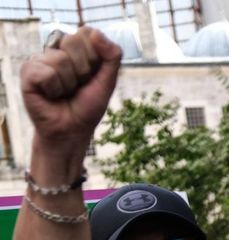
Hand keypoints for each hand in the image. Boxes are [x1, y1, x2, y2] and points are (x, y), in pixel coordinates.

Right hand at [20, 27, 121, 148]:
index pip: (87, 32)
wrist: (71, 129)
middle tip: (78, 86)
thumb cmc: (87, 106)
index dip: (95, 56)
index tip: (93, 75)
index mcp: (76, 48)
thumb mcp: (108, 81)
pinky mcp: (28, 71)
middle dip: (83, 70)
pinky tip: (50, 95)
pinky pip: (46, 73)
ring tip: (64, 93)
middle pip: (73, 41)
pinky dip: (54, 89)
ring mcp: (40, 59)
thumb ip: (112, 56)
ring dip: (69, 83)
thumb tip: (96, 32)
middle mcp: (56, 49)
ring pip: (60, 60)